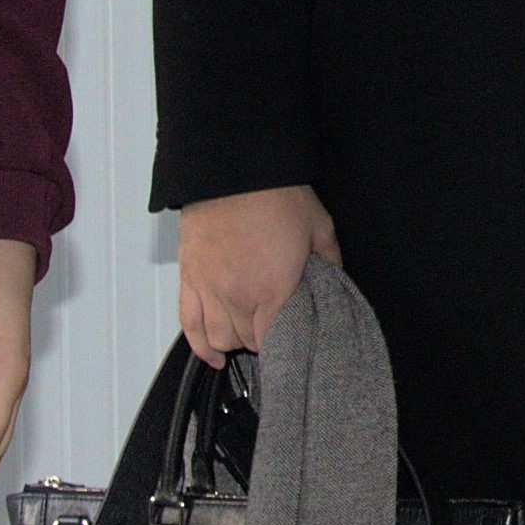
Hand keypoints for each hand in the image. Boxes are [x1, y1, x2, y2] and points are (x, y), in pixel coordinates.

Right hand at [179, 185, 336, 361]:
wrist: (234, 170)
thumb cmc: (275, 194)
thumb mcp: (319, 228)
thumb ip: (330, 262)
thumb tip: (335, 281)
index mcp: (273, 289)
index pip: (275, 340)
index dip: (285, 344)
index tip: (293, 342)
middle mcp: (237, 295)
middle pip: (246, 341)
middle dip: (262, 340)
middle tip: (273, 329)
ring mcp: (209, 289)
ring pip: (218, 338)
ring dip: (234, 341)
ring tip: (247, 337)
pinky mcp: (189, 278)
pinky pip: (188, 324)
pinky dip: (199, 345)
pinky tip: (212, 355)